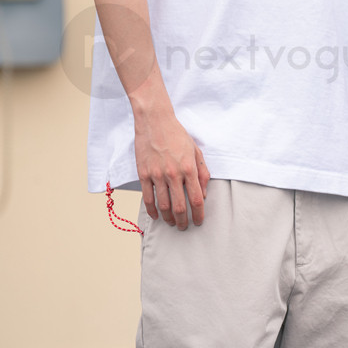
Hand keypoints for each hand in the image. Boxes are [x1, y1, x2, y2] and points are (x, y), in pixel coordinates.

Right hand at [134, 111, 210, 230]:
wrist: (155, 121)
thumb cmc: (177, 135)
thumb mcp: (195, 151)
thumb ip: (202, 173)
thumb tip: (204, 193)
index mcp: (189, 168)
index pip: (196, 199)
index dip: (199, 214)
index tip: (199, 221)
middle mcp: (173, 174)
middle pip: (180, 207)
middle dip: (183, 221)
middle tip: (184, 226)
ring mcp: (157, 174)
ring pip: (163, 206)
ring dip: (169, 219)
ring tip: (172, 223)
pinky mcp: (143, 173)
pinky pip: (147, 198)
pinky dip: (152, 210)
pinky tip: (156, 216)